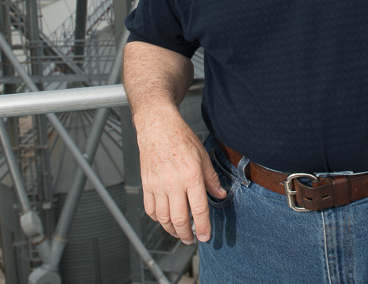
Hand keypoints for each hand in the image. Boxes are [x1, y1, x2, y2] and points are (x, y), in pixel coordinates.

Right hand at [134, 107, 227, 243]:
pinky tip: (165, 220)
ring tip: (179, 233)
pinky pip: (150, 209)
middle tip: (192, 239)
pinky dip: (158, 219)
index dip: (203, 226)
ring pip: (163, 218)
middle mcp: (173, 183)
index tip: (205, 236)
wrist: (158, 127)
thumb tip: (220, 195)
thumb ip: (211, 179)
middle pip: (179, 219)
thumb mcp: (203, 156)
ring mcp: (158, 185)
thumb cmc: (181, 138)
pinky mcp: (146, 185)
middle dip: (187, 234)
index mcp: (191, 176)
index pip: (199, 209)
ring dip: (172, 230)